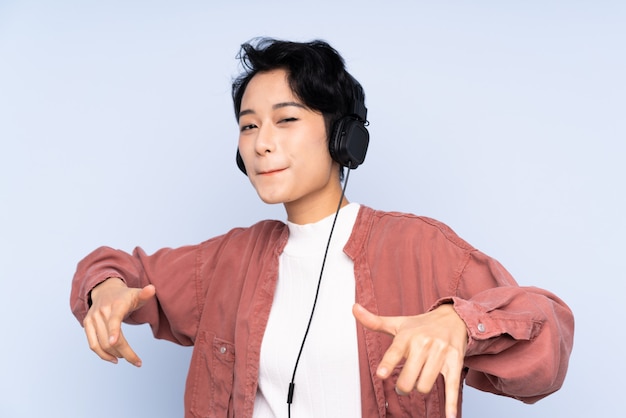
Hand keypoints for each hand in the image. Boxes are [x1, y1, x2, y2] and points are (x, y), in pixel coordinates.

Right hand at [82, 277, 155, 366]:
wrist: (106, 290)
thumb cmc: (125, 296)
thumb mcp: (137, 294)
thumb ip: (145, 294)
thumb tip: (152, 289)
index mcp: (116, 305)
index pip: (114, 319)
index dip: (114, 331)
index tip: (114, 342)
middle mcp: (102, 311)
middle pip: (111, 338)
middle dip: (125, 352)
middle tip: (137, 361)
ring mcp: (92, 318)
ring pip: (101, 344)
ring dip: (115, 354)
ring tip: (126, 358)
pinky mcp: (87, 324)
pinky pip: (93, 344)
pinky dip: (102, 354)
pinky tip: (114, 359)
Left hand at [352, 303, 467, 417]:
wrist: (454, 318)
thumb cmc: (421, 325)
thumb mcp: (397, 323)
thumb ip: (373, 321)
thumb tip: (353, 308)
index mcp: (407, 335)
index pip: (395, 351)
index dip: (388, 364)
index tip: (380, 374)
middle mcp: (424, 344)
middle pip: (409, 378)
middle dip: (402, 387)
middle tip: (401, 386)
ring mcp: (440, 354)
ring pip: (425, 385)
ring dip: (419, 389)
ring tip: (416, 383)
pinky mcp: (455, 363)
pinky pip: (453, 387)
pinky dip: (451, 404)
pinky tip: (450, 417)